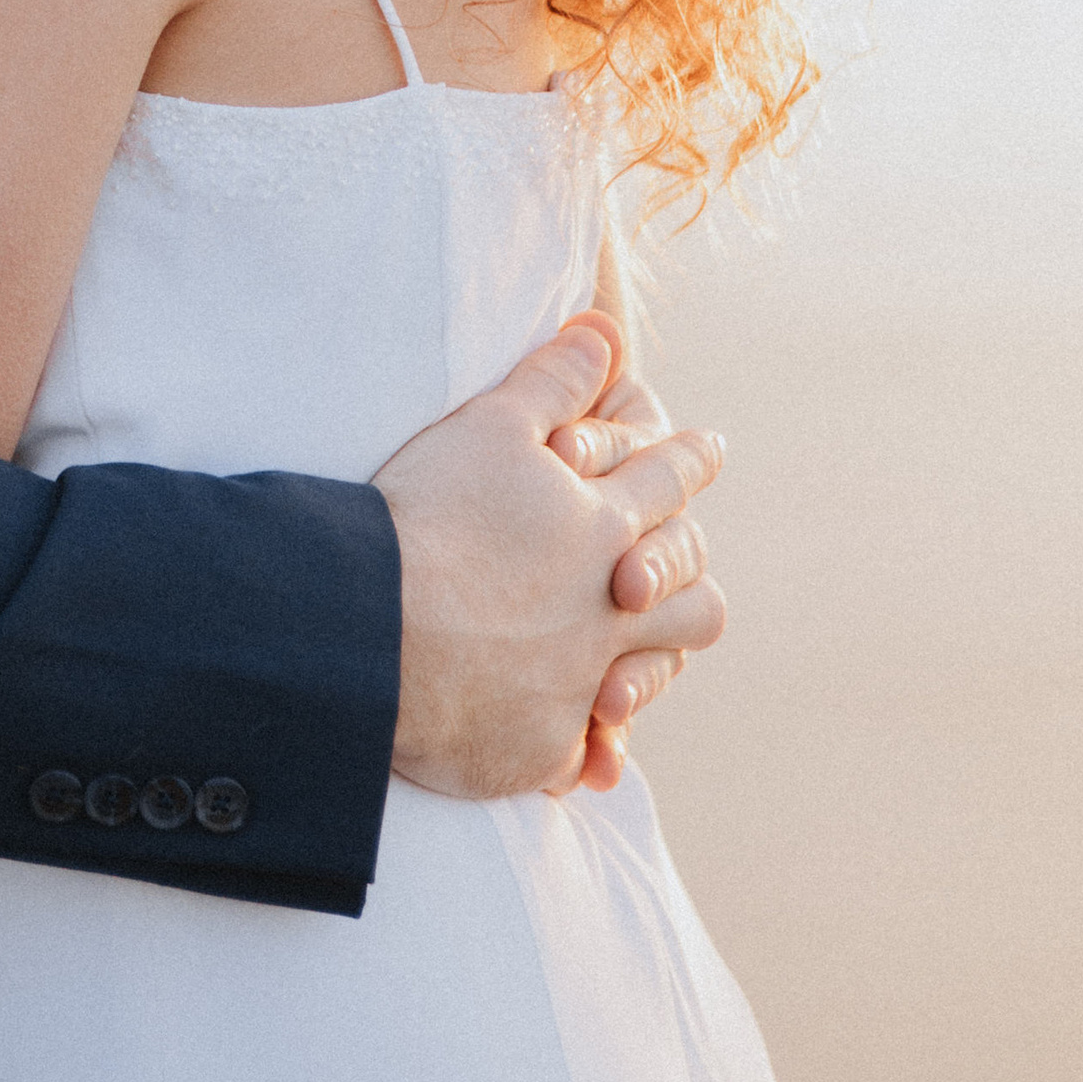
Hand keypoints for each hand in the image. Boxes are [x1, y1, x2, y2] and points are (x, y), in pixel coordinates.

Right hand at [374, 316, 728, 802]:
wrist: (373, 631)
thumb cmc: (428, 518)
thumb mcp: (489, 426)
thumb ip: (554, 381)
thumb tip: (608, 329)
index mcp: (601, 525)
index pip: (667, 483)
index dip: (688, 461)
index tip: (709, 448)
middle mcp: (608, 608)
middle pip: (689, 590)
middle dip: (688, 568)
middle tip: (688, 555)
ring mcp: (581, 680)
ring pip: (650, 672)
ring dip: (650, 663)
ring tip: (638, 655)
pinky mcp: (541, 744)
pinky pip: (579, 751)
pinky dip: (579, 748)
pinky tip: (571, 752)